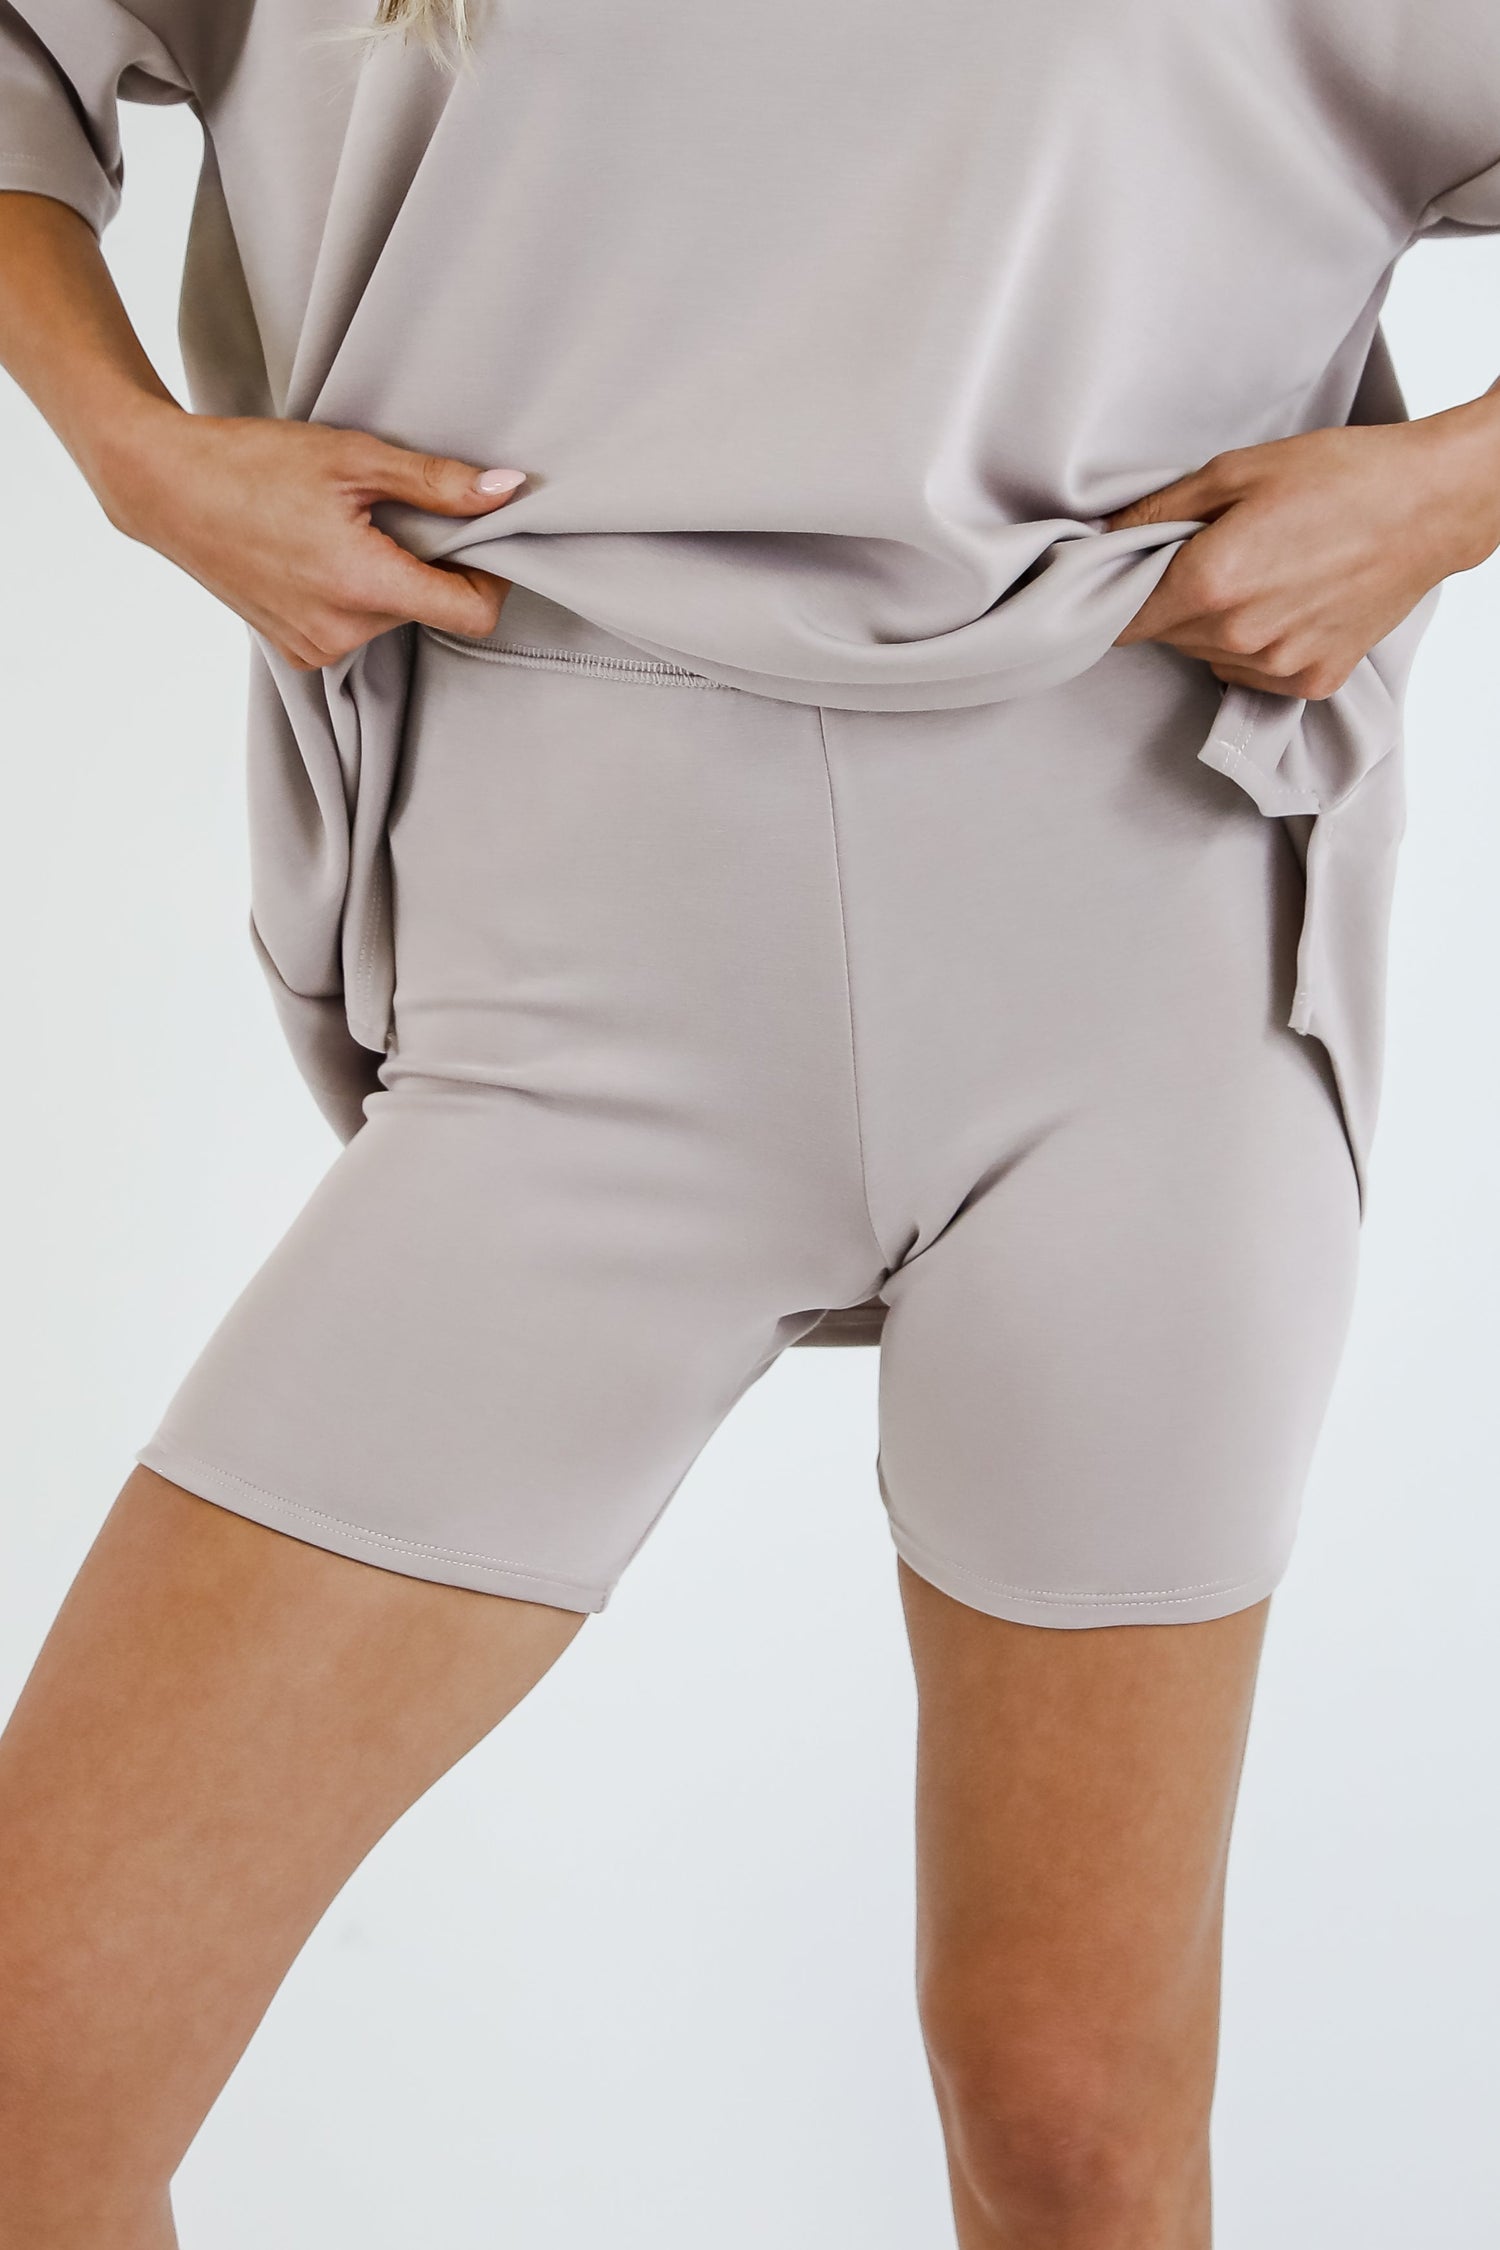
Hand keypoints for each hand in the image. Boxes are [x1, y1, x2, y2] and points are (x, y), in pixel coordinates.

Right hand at [96, 398, 525, 669]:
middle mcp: (343, 631)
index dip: (491, 580)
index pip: (470, 615)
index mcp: (363, 583)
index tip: (482, 546)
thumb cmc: (253, 464)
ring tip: (344, 530)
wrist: (167, 489)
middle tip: (390, 515)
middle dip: (428, 566)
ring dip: (388, 579)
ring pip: (391, 619)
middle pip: (428, 609)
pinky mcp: (296, 653)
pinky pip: (354, 631)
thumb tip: (507, 490)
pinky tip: (317, 555)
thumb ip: (437, 483)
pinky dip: (353, 596)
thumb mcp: (353, 458)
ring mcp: (316, 649)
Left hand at [1108, 399, 1499, 698]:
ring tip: (1263, 572)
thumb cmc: (1341, 476)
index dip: (1114, 599)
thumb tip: (1104, 537)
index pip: (1121, 621)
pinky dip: (1258, 645)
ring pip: (1208, 656)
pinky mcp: (1311, 681)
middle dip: (1173, 600)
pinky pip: (1254, 674)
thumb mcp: (1237, 470)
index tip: (1123, 580)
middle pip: (1165, 636)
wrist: (1429, 505)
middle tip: (1212, 554)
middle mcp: (1238, 637)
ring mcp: (1277, 666)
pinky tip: (1289, 601)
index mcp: (1209, 583)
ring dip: (1216, 624)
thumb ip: (1160, 510)